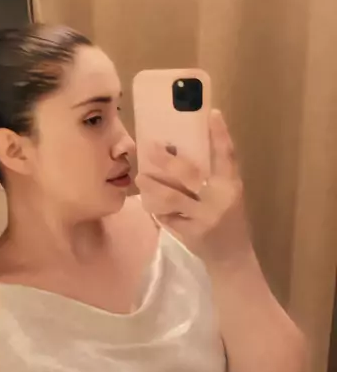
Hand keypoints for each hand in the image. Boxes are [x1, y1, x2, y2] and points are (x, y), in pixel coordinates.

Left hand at [135, 110, 252, 268]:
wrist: (231, 258)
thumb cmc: (228, 221)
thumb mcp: (227, 196)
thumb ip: (212, 178)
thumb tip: (181, 152)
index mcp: (231, 185)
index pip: (227, 155)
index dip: (220, 134)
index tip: (212, 113)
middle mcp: (219, 199)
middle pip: (189, 174)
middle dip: (166, 161)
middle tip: (149, 148)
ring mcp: (204, 217)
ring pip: (172, 197)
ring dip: (153, 186)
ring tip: (140, 177)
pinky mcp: (191, 233)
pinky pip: (168, 217)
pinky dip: (157, 209)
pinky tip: (149, 204)